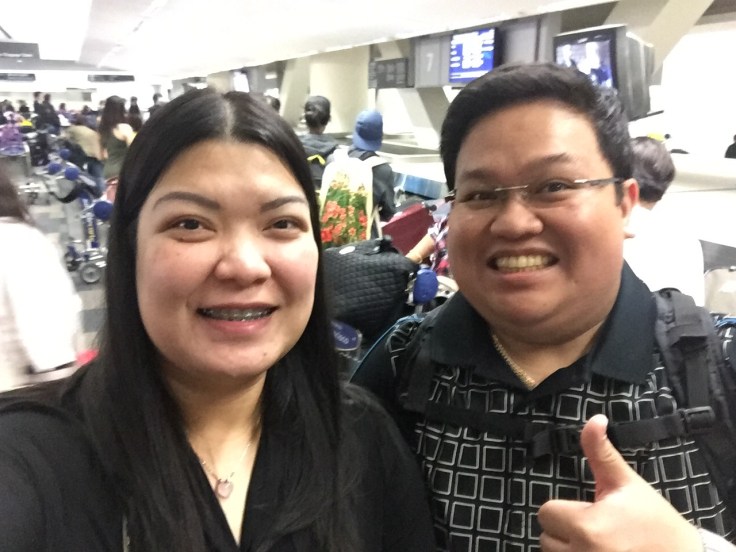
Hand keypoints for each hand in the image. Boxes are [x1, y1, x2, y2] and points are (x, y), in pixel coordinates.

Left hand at [537, 414, 702, 551]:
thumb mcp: (626, 483)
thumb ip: (601, 452)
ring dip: (568, 548)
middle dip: (565, 530)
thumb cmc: (654, 521)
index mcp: (588, 527)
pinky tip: (597, 551)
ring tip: (598, 542)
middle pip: (546, 536)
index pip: (546, 512)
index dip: (564, 508)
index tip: (588, 510)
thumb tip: (594, 419)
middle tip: (596, 527)